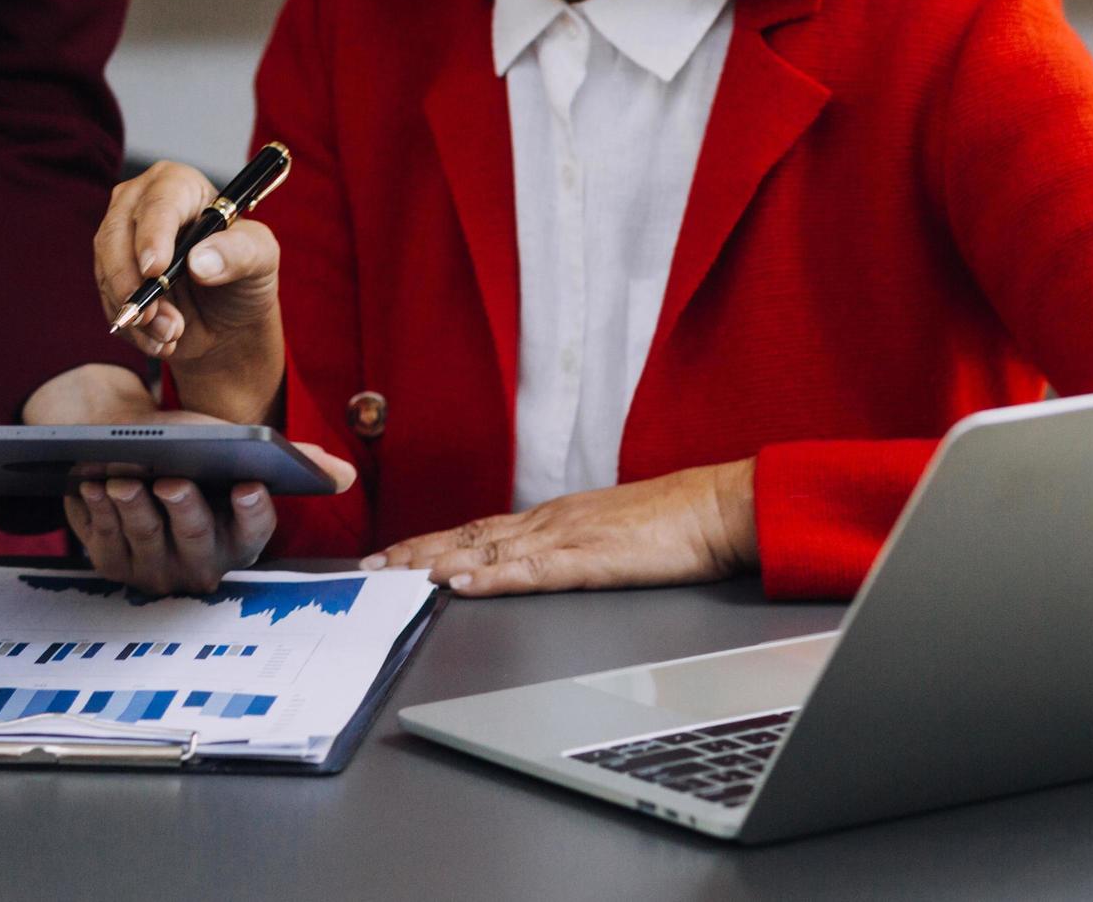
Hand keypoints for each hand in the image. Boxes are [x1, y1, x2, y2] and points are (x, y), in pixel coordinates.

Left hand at [28, 365, 355, 593]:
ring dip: (132, 510)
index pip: (254, 532)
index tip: (249, 484)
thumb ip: (290, 460)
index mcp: (238, 540)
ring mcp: (153, 568)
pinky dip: (96, 512)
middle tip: (172, 480)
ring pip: (144, 540)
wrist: (132, 446)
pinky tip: (89, 486)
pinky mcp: (110, 562)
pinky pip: (103, 540)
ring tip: (121, 480)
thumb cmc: (193, 450)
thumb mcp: (239, 448)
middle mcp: (200, 564)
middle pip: (195, 539)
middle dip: (184, 510)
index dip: (252, 511)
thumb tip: (344, 475)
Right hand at [94, 161, 284, 423]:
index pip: (159, 202)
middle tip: (152, 316)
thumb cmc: (246, 274)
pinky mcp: (112, 276)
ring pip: (107, 271)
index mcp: (180, 186)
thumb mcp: (261, 259)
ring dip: (137, 311)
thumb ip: (240, 253)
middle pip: (116, 233)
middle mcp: (142, 204)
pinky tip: (162, 341)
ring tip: (172, 334)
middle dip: (132, 281)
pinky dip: (133, 329)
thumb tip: (200, 262)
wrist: (229, 320)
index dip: (153, 235)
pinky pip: (108, 302)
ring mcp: (121, 241)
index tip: (156, 270)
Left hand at [364, 460, 758, 596]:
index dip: (432, 542)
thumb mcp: (612, 534)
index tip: (395, 555)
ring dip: (436, 562)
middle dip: (415, 551)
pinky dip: (489, 577)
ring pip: (487, 550)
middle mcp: (550, 522)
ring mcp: (567, 538)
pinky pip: (530, 571)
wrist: (721, 507)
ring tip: (395, 575)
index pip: (479, 530)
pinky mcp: (590, 560)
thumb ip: (573, 547)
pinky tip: (459, 583)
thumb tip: (542, 562)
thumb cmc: (677, 523)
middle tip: (371, 566)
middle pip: (468, 536)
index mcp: (555, 518)